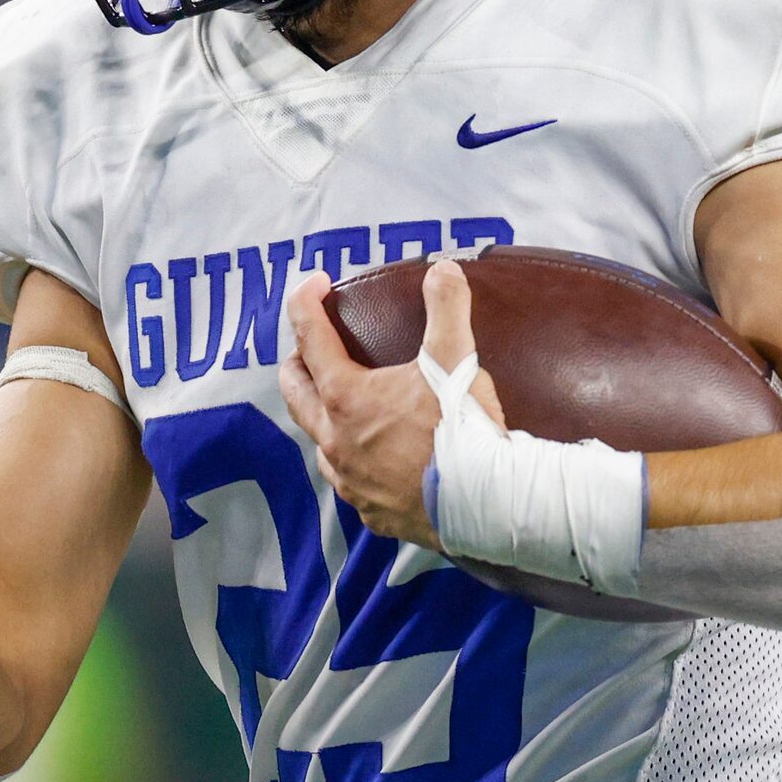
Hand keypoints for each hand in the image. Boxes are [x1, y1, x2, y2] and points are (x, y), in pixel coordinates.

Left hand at [281, 259, 503, 548]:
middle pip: (295, 393)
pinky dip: (355, 459)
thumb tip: (444, 269)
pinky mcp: (372, 512)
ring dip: (324, 416)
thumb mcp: (455, 359)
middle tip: (313, 347)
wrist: (486, 504)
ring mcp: (351, 481)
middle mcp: (336, 441)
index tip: (313, 284)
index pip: (310, 339)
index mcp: (346, 398)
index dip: (304, 304)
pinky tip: (378, 457)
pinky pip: (351, 480)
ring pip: (320, 442)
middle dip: (297, 363)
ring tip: (345, 404)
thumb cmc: (463, 430)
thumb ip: (446, 308)